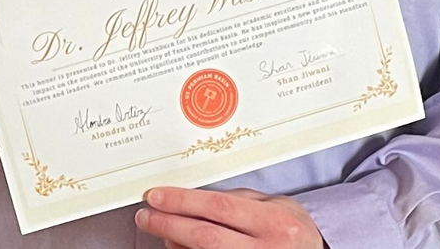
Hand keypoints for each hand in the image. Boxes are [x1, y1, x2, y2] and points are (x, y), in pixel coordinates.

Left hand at [136, 187, 324, 248]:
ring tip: (158, 227)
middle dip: (169, 224)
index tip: (157, 196)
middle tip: (146, 215)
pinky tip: (176, 246)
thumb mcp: (275, 206)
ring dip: (174, 242)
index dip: (182, 202)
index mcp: (272, 223)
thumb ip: (238, 200)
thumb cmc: (293, 231)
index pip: (218, 208)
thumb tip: (194, 199)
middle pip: (205, 236)